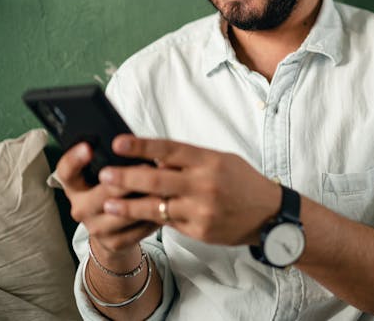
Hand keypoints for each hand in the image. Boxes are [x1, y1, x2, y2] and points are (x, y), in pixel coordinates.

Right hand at [54, 143, 158, 258]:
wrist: (112, 233)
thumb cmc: (112, 193)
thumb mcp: (105, 177)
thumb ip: (113, 162)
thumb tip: (133, 143)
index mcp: (75, 187)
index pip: (66, 171)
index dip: (75, 159)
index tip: (88, 146)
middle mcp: (80, 208)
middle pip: (103, 192)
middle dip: (127, 178)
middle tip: (147, 164)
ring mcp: (96, 227)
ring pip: (124, 211)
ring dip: (146, 197)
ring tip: (164, 184)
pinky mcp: (114, 242)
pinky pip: (138, 227)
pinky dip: (155, 214)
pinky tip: (167, 204)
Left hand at [98, 135, 280, 245]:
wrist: (269, 214)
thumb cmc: (243, 182)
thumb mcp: (221, 161)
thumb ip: (190, 160)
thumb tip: (154, 157)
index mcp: (209, 160)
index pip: (169, 149)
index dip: (141, 146)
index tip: (118, 142)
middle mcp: (204, 184)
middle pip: (156, 178)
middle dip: (126, 177)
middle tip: (104, 174)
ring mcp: (201, 209)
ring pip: (156, 206)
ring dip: (128, 205)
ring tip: (108, 203)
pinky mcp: (199, 230)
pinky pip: (168, 223)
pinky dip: (150, 218)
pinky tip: (134, 217)